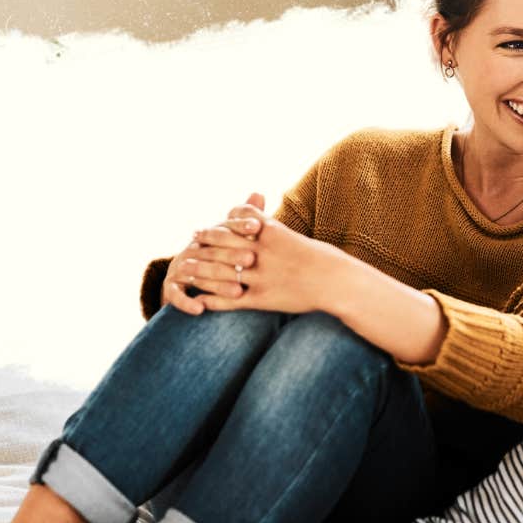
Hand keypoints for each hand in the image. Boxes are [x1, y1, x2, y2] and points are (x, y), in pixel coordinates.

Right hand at [161, 193, 264, 314]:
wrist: (186, 278)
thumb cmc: (219, 256)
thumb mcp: (233, 239)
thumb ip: (247, 218)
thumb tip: (259, 192)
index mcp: (207, 236)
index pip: (223, 227)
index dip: (239, 225)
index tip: (257, 226)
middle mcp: (192, 249)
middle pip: (212, 251)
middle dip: (232, 255)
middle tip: (252, 259)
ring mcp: (179, 267)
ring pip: (198, 275)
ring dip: (218, 285)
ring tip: (238, 293)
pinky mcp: (170, 286)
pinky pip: (176, 295)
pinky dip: (187, 303)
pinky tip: (200, 310)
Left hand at [189, 195, 347, 315]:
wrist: (337, 283)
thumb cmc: (323, 260)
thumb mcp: (295, 239)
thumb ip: (273, 229)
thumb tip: (258, 221)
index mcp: (271, 233)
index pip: (236, 222)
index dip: (217, 225)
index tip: (203, 229)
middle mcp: (262, 252)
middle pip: (223, 243)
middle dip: (204, 244)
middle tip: (189, 245)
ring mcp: (261, 276)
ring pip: (221, 271)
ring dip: (200, 271)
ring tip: (184, 271)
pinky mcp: (263, 298)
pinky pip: (231, 299)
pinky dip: (213, 300)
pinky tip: (200, 302)